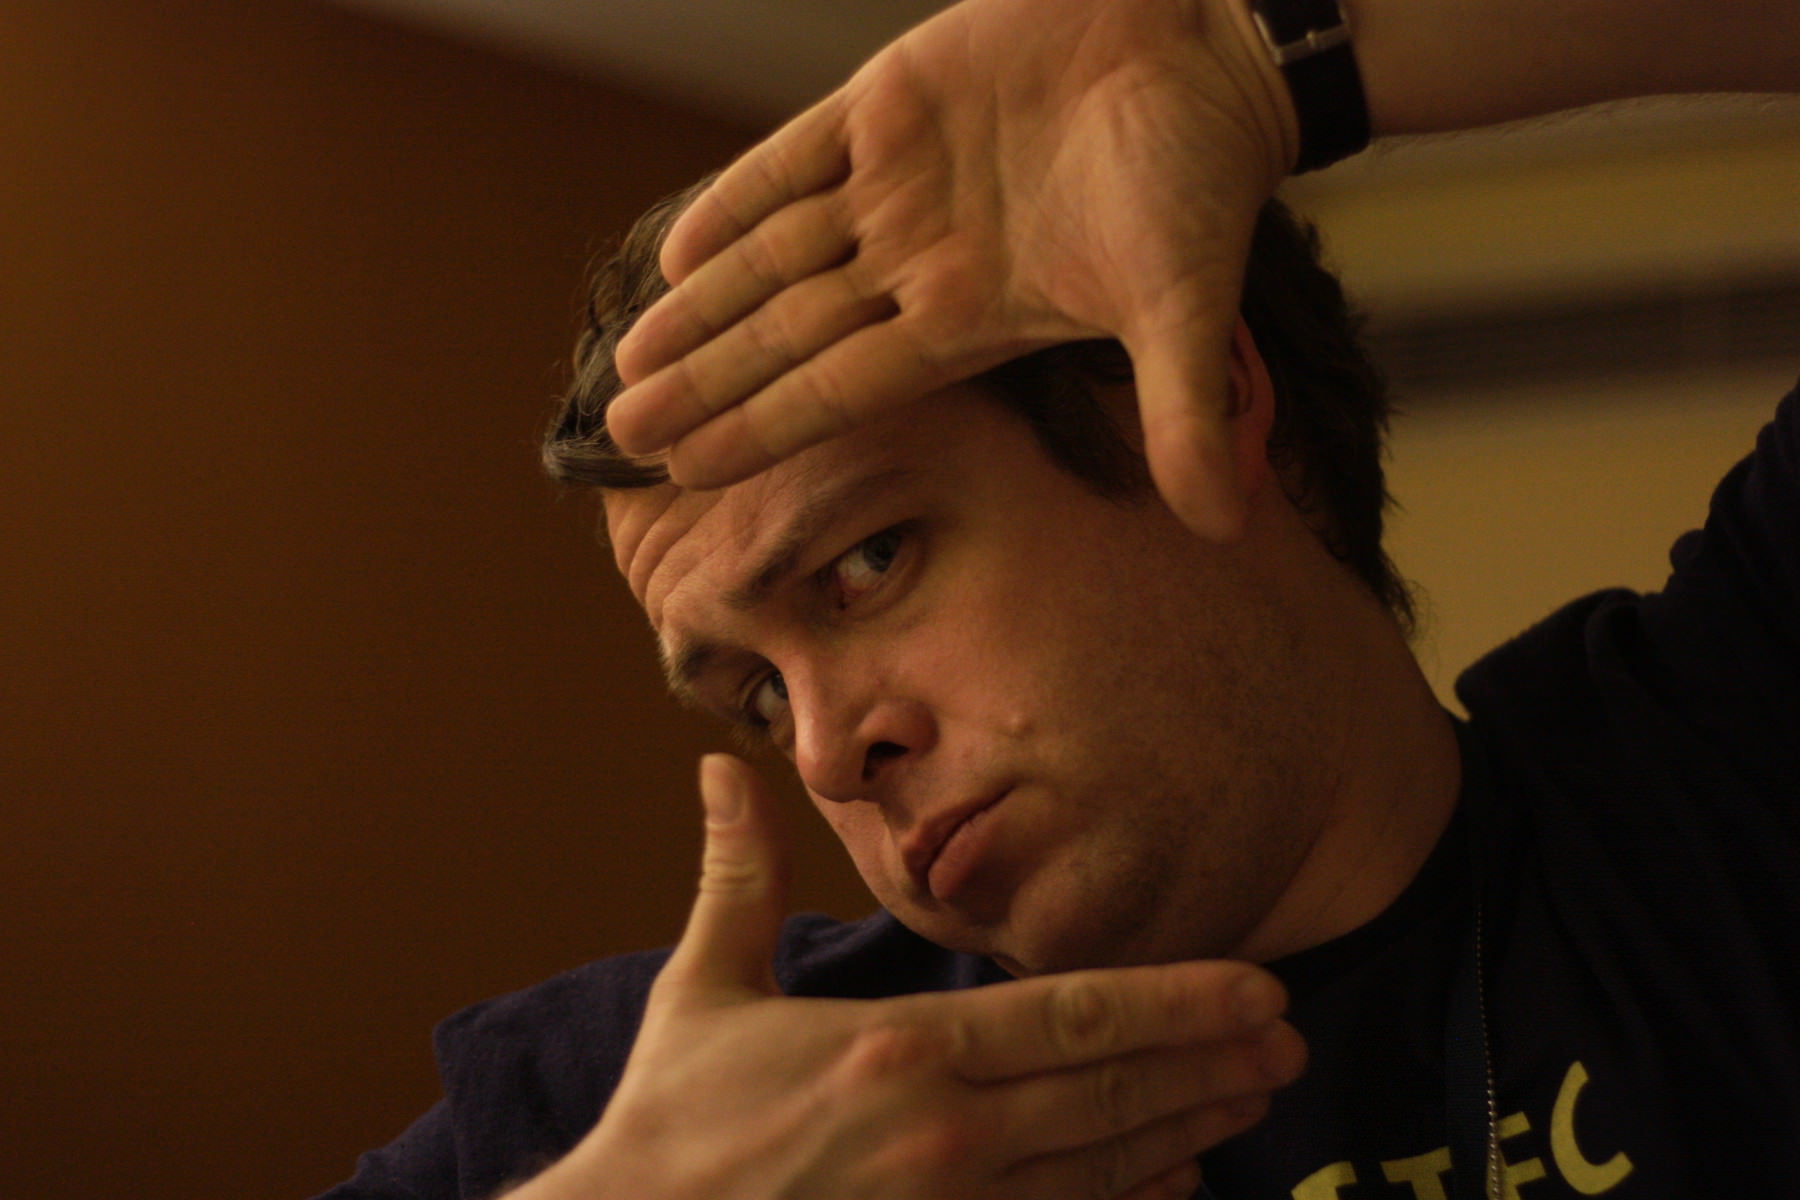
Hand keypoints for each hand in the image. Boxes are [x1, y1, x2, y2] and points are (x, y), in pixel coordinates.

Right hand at [525, 754, 1305, 1199]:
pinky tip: (1178, 1186)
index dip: (1174, 1002)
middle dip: (1209, 1062)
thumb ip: (739, 878)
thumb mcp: (705, 990)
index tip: (1256, 988)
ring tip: (1255, 1099)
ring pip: (1101, 1167)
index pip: (1070, 1018)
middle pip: (1109, 1092)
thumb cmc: (669, 1125)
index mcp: (899, 1049)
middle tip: (1289, 1042)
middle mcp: (944, 1133)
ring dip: (1188, 1128)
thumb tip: (719, 771)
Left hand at [606, 0, 1295, 538]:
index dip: (758, 428)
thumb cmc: (1198, 175)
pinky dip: (735, 201)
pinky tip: (675, 252)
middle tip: (619, 438)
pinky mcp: (890, 101)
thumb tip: (1224, 523)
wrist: (1206, 44)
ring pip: (772, 256)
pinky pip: (791, 158)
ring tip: (629, 361)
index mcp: (967, 316)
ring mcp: (896, 182)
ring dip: (699, 308)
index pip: (838, 388)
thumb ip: (1179, 408)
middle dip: (702, 384)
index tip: (685, 473)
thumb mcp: (1184, 301)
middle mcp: (916, 259)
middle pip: (784, 334)